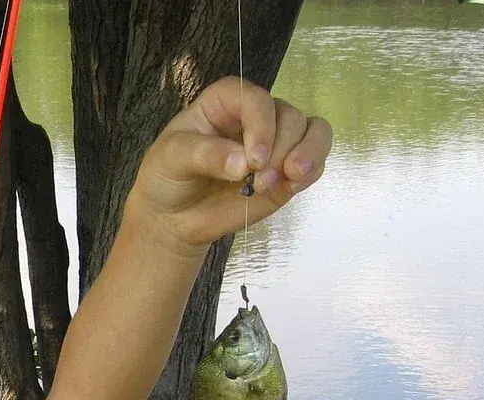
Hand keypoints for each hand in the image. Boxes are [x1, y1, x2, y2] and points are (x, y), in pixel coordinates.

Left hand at [126, 76, 332, 253]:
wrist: (174, 218)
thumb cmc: (167, 178)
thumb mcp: (171, 159)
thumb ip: (205, 155)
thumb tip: (244, 164)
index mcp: (225, 102)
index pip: (254, 97)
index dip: (261, 123)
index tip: (254, 159)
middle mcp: (255, 116)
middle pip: (288, 115)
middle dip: (280, 149)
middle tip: (259, 181)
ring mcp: (275, 142)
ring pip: (312, 131)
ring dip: (305, 155)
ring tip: (288, 181)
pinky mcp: (286, 170)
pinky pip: (316, 159)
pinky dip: (313, 170)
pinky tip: (294, 185)